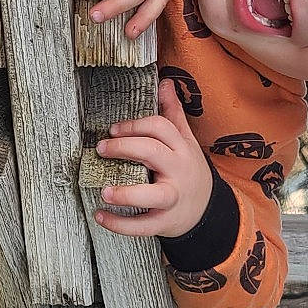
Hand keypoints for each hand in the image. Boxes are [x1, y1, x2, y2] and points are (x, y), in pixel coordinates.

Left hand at [92, 79, 212, 238]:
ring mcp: (172, 198)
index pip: (160, 127)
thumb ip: (173, 114)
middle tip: (101, 149)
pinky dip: (120, 224)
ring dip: (126, 193)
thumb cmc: (188, 171)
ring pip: (152, 195)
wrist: (207, 212)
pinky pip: (142, 226)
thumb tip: (166, 82)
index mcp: (181, 148)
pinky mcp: (164, 222)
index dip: (135, 125)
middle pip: (153, 151)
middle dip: (124, 147)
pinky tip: (100, 216)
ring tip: (104, 191)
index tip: (113, 129)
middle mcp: (178, 170)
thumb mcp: (186, 141)